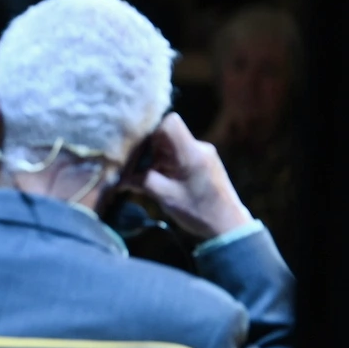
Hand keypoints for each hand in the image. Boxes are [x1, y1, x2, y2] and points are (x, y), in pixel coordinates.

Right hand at [137, 113, 252, 240]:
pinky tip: (161, 180)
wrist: (228, 225)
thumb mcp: (166, 197)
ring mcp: (203, 154)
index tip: (140, 150)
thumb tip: (120, 177)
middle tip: (138, 168)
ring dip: (157, 158)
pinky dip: (166, 164)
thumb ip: (142, 182)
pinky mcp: (203, 162)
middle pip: (167, 134)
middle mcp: (199, 148)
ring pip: (172, 145)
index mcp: (191, 153)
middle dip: (150, 148)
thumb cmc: (198, 211)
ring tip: (148, 177)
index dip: (151, 131)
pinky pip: (179, 154)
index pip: (169, 123)